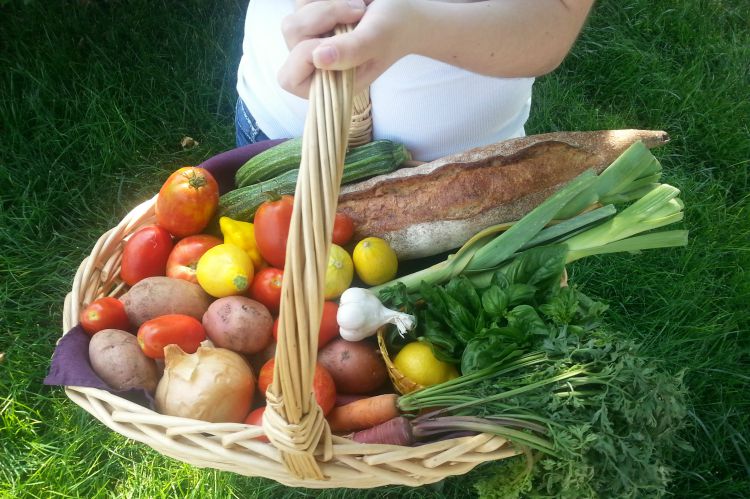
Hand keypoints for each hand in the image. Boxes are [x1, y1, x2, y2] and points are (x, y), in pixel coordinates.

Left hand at [278, 0, 409, 97]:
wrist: (404, 12)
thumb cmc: (394, 30)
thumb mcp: (377, 40)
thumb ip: (351, 51)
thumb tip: (319, 58)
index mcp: (330, 83)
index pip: (290, 78)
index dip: (303, 56)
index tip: (333, 40)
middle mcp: (316, 63)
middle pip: (290, 33)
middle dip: (322, 16)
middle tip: (356, 14)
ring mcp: (312, 38)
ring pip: (296, 13)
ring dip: (328, 4)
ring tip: (358, 8)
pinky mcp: (313, 17)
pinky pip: (303, 0)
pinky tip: (350, 1)